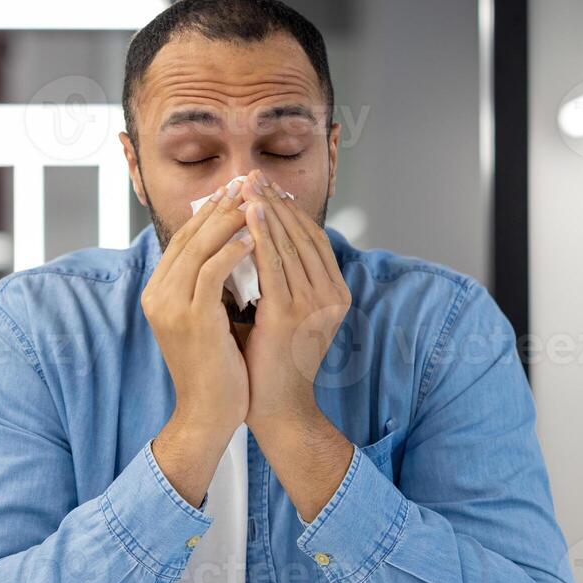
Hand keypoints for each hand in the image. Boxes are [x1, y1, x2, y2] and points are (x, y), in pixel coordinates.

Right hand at [142, 182, 254, 505]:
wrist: (209, 413)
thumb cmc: (217, 367)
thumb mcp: (208, 318)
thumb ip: (212, 286)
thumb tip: (236, 248)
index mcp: (159, 292)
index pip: (183, 238)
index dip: (210, 212)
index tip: (238, 191)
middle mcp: (158, 295)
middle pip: (188, 235)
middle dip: (221, 206)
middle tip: (248, 182)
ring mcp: (171, 307)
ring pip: (198, 247)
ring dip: (229, 220)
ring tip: (255, 200)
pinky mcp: (192, 320)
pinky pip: (212, 272)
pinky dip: (232, 250)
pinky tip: (255, 238)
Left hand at [237, 170, 352, 437]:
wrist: (275, 407)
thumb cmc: (272, 361)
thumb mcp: (284, 310)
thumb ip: (281, 278)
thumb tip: (258, 236)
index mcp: (336, 293)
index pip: (313, 238)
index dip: (290, 209)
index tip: (266, 186)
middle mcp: (331, 296)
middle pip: (302, 235)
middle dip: (276, 202)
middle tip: (253, 175)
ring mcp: (313, 305)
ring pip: (288, 244)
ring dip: (266, 210)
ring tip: (246, 185)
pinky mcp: (289, 315)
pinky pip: (273, 265)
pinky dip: (260, 235)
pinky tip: (247, 214)